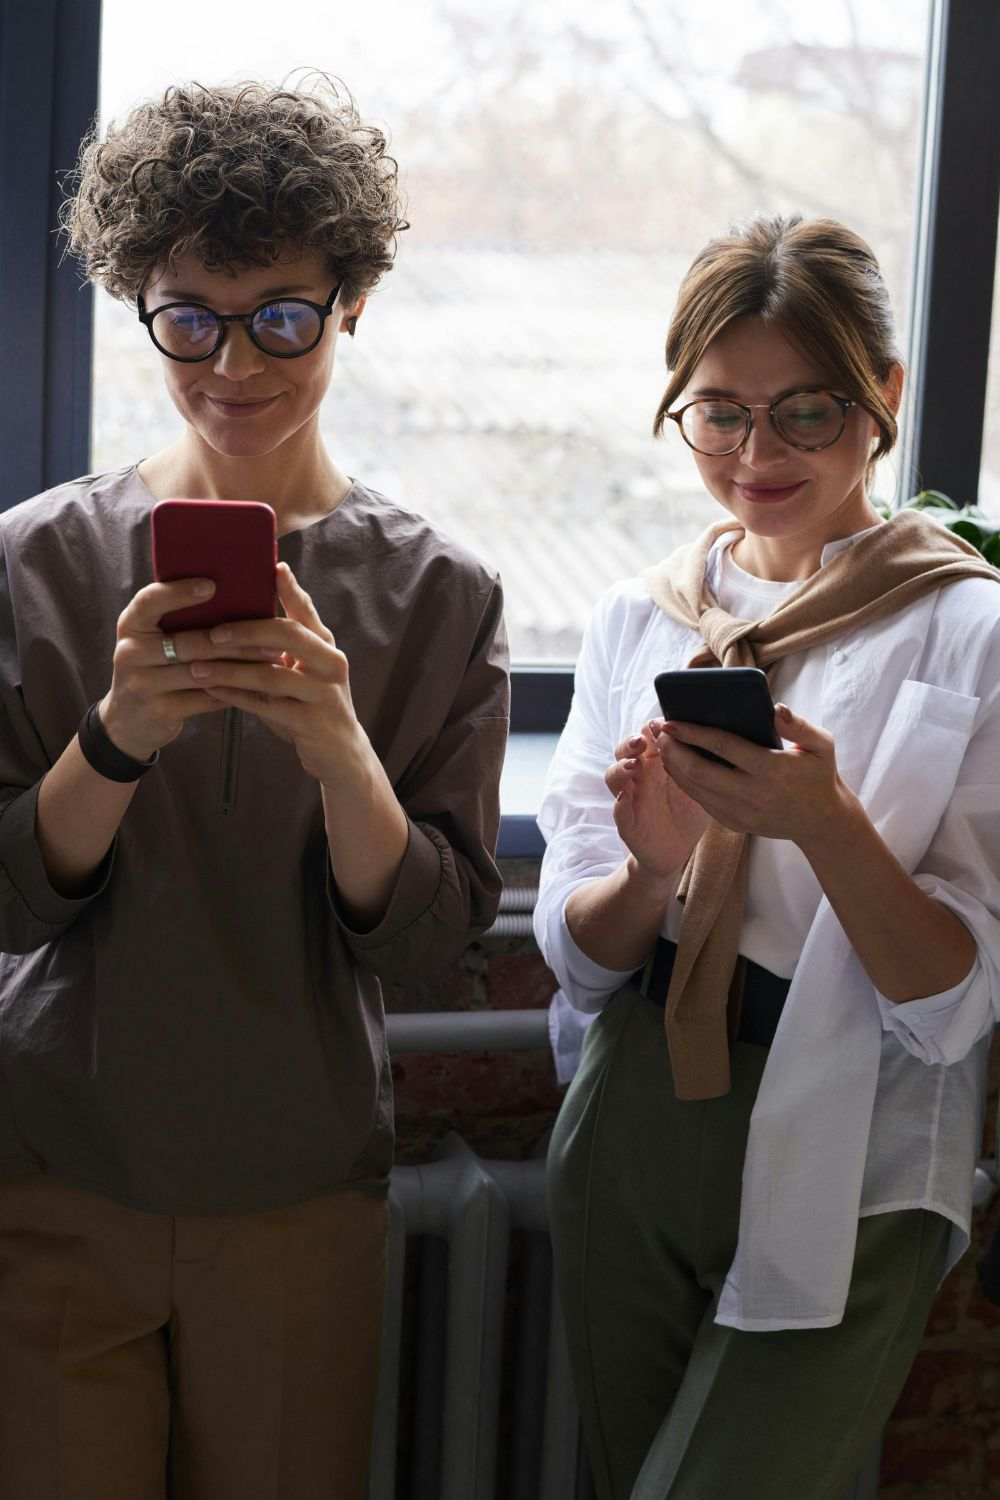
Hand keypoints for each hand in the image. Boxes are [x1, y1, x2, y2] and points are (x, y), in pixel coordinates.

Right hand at [100, 577, 280, 760]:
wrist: (128, 719)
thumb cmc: (153, 666)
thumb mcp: (152, 638)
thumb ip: (176, 618)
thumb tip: (232, 592)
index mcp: (131, 625)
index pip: (150, 601)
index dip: (179, 593)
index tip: (211, 585)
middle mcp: (130, 652)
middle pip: (188, 642)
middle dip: (234, 639)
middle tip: (271, 635)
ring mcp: (143, 684)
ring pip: (202, 671)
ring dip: (241, 665)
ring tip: (271, 659)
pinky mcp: (161, 710)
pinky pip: (206, 697)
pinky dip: (234, 690)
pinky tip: (257, 684)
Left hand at [186, 562, 361, 785]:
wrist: (340, 753)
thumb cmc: (313, 704)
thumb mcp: (307, 670)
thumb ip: (286, 644)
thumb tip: (245, 614)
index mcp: (326, 647)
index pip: (306, 611)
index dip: (289, 589)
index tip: (270, 568)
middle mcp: (330, 664)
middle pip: (289, 636)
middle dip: (248, 630)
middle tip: (213, 631)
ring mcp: (323, 694)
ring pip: (272, 674)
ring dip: (231, 669)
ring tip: (197, 666)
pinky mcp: (311, 722)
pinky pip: (267, 706)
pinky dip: (237, 697)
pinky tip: (213, 691)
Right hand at [605, 722, 710, 880]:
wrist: (678, 850)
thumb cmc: (688, 812)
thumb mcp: (700, 784)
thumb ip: (700, 762)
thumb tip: (717, 734)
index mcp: (655, 763)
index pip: (646, 737)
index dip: (650, 728)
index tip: (662, 723)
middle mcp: (639, 776)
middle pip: (624, 751)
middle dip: (630, 742)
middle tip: (643, 740)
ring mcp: (630, 798)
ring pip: (614, 777)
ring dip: (621, 768)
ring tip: (634, 766)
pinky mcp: (627, 823)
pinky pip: (618, 812)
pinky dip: (619, 805)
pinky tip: (624, 799)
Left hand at [651, 703, 854, 849]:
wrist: (822, 822)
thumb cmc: (819, 775)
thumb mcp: (822, 746)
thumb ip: (799, 725)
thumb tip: (774, 708)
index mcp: (772, 770)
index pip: (724, 747)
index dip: (693, 733)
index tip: (671, 720)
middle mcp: (753, 794)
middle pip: (699, 771)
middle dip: (673, 749)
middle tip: (659, 730)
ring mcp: (741, 812)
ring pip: (695, 789)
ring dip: (673, 765)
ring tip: (662, 743)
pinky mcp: (734, 823)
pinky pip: (701, 801)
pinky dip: (684, 782)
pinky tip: (676, 764)